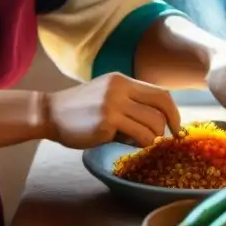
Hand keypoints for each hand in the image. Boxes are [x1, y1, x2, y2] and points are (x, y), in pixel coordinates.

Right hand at [43, 73, 181, 148]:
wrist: (50, 114)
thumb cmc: (81, 109)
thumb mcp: (107, 94)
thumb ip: (130, 100)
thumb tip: (160, 119)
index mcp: (122, 81)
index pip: (161, 93)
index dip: (173, 112)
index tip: (175, 127)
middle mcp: (120, 89)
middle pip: (160, 108)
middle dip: (167, 127)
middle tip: (163, 140)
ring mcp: (113, 105)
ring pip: (152, 125)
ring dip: (151, 139)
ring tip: (138, 143)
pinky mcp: (106, 123)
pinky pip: (138, 137)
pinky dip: (138, 144)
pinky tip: (125, 144)